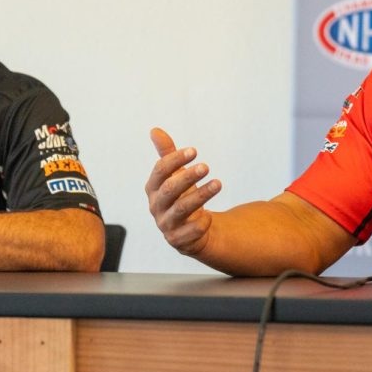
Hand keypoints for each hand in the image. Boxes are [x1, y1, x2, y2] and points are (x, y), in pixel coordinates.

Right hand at [145, 127, 221, 255]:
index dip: (175, 160)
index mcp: (152, 189)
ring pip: (182, 210)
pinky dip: (201, 223)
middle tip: (206, 166)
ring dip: (200, 196)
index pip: (160, 172)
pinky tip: (210, 215)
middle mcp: (156, 207)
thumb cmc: (182, 197)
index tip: (194, 150)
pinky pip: (191, 232)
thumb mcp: (175, 175)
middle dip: (187, 177)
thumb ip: (167, 154)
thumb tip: (155, 130)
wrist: (192, 230)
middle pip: (169, 190)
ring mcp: (166, 225)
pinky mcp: (178, 241)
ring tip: (218, 183)